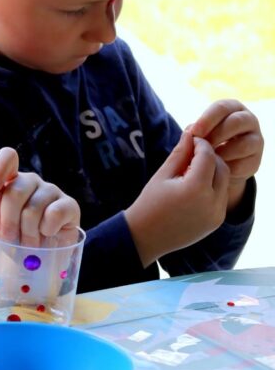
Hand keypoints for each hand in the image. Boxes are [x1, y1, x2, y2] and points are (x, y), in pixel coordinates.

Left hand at [0, 147, 79, 246]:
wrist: (37, 258)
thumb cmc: (15, 238)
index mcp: (11, 181)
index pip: (8, 157)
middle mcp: (31, 181)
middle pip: (15, 191)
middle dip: (8, 221)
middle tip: (10, 238)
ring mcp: (52, 190)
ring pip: (33, 208)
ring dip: (27, 233)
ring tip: (29, 243)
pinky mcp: (70, 205)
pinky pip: (54, 214)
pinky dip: (46, 230)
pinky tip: (47, 233)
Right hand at [125, 130, 230, 265]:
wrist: (145, 237)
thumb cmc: (149, 203)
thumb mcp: (162, 175)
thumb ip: (180, 153)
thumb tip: (190, 132)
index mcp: (195, 189)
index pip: (207, 156)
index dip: (200, 144)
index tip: (190, 139)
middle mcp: (212, 202)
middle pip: (221, 167)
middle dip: (210, 157)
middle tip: (193, 152)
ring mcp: (216, 214)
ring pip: (224, 182)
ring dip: (213, 171)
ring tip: (193, 169)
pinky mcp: (217, 221)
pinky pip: (221, 197)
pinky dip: (213, 187)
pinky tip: (195, 185)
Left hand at [189, 99, 263, 208]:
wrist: (219, 162)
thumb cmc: (205, 140)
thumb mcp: (199, 131)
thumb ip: (195, 130)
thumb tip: (190, 134)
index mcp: (232, 108)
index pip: (221, 108)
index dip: (206, 119)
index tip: (194, 133)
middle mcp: (248, 120)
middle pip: (235, 122)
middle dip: (215, 135)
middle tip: (200, 146)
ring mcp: (255, 140)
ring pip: (243, 144)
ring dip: (222, 153)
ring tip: (206, 159)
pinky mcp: (256, 160)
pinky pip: (244, 163)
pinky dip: (227, 167)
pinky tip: (214, 169)